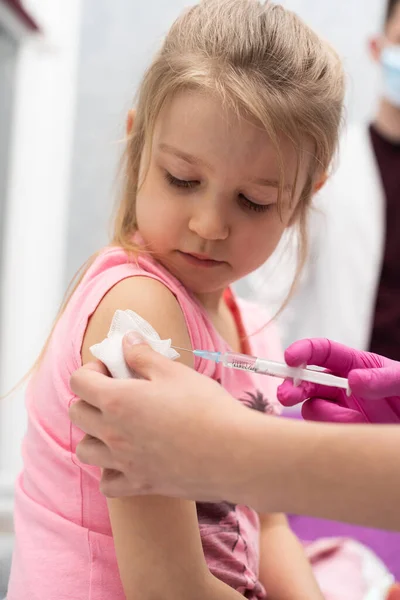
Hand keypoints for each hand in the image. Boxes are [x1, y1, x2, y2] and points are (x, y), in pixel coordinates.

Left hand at [69, 337, 250, 498]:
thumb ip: (143, 355)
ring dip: (94, 435)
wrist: (232, 452)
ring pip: (85, 450)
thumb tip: (126, 341)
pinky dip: (110, 471)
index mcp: (117, 400)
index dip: (92, 369)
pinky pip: (107, 482)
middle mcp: (113, 433)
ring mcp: (124, 462)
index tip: (112, 368)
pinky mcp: (140, 484)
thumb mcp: (174, 371)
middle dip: (89, 398)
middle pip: (76, 413)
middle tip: (116, 392)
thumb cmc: (205, 407)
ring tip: (119, 426)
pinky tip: (128, 458)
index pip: (78, 381)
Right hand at [277, 339, 399, 423]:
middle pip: (306, 382)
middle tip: (286, 396)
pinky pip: (324, 432)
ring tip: (357, 422)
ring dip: (327, 415)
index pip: (322, 352)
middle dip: (292, 387)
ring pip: (312, 409)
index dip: (303, 351)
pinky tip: (357, 433)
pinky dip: (334, 433)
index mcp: (353, 364)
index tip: (290, 358)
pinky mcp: (341, 434)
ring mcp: (339, 410)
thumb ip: (382, 378)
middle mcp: (340, 387)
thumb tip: (353, 380)